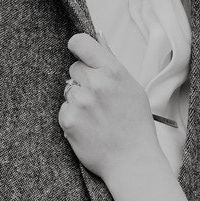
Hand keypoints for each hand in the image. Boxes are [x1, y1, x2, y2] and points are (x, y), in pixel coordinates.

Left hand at [58, 34, 161, 182]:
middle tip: (99, 99)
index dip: (78, 47)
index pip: (81, 43)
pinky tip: (89, 128)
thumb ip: (112, 65)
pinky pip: (64, 109)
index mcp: (113, 71)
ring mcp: (80, 102)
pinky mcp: (69, 119)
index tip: (78, 53)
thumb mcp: (132, 88)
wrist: (132, 160)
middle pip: (74, 68)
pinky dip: (73, 118)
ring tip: (96, 117)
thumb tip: (99, 40)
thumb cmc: (135, 125)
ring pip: (68, 91)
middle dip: (83, 80)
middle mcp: (96, 83)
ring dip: (78, 101)